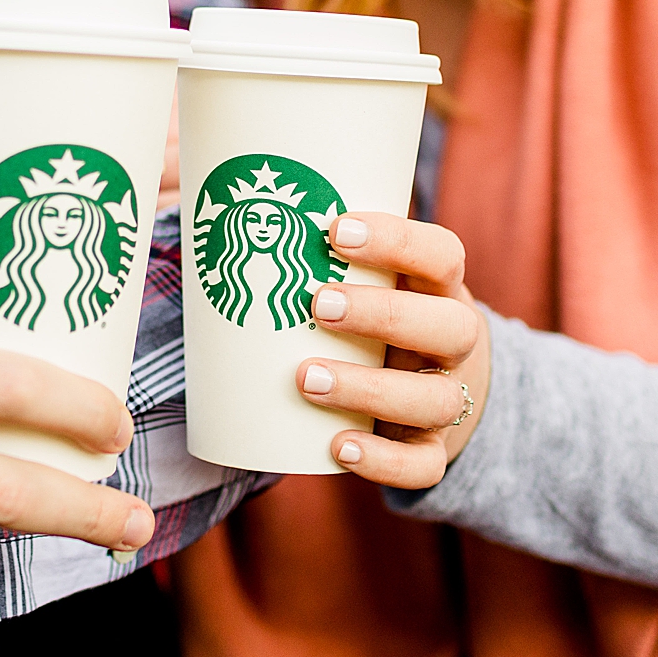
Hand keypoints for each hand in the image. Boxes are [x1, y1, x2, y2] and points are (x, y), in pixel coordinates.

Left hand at [294, 212, 491, 487]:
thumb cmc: (378, 314)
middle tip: (316, 304)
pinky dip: (383, 461)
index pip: (443, 255)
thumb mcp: (369, 278)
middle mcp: (454, 342)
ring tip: (306, 378)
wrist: (433, 385)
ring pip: (435, 400)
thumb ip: (316, 248)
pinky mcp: (433, 450)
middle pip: (450, 326)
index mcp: (439, 289)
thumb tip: (203, 190)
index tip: (335, 229)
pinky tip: (336, 446)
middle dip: (382, 314)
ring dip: (370, 389)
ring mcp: (449, 399)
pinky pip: (423, 466)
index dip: (398, 241)